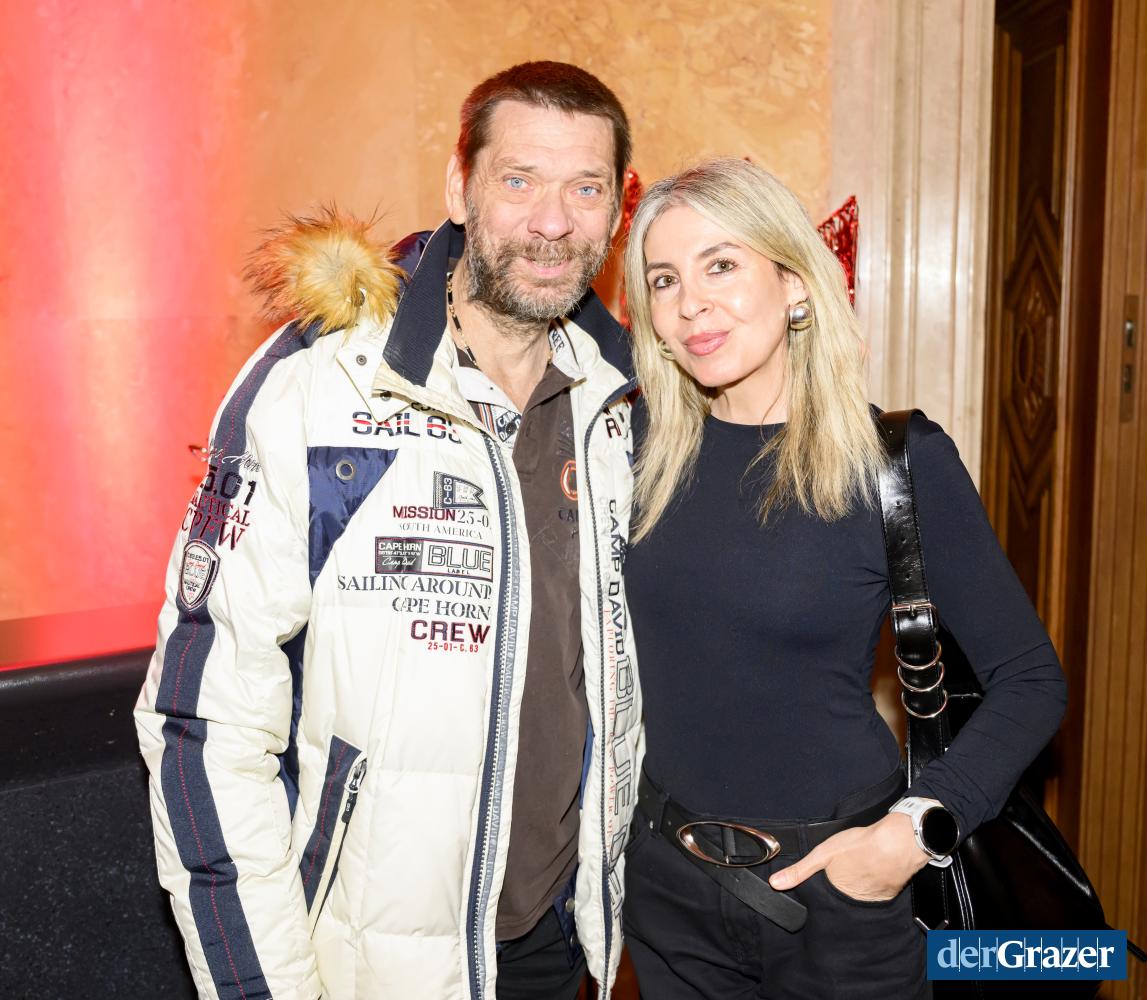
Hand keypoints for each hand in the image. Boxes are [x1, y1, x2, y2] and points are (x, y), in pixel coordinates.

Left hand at [768, 813, 929, 901]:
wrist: (899, 842)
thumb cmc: (860, 845)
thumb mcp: (823, 854)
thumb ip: (800, 871)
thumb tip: (775, 884)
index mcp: (838, 894)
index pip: (825, 898)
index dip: (824, 889)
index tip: (826, 880)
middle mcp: (856, 902)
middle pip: (844, 898)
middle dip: (842, 889)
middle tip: (848, 868)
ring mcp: (875, 899)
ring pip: (862, 896)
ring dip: (860, 886)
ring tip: (860, 867)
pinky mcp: (891, 893)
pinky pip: (878, 892)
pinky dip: (875, 884)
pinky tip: (874, 869)